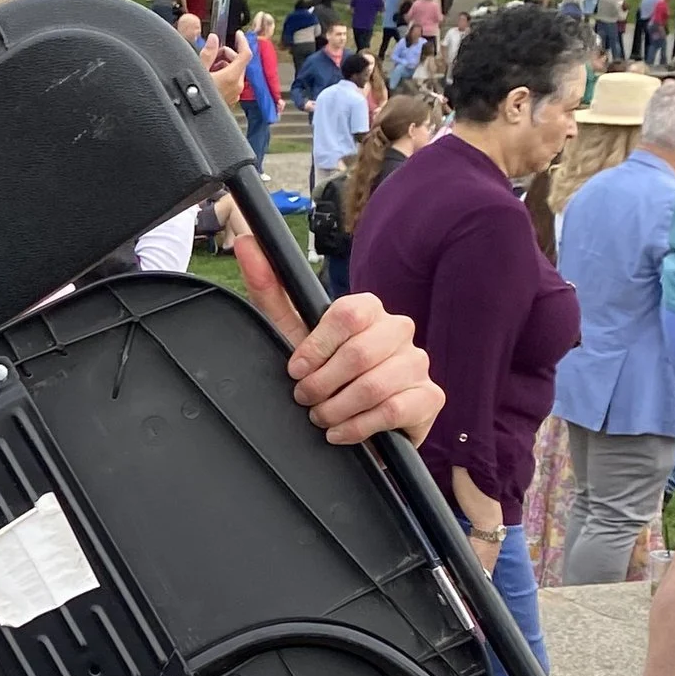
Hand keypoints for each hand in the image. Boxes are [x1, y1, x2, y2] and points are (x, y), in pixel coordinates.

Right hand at [200, 34, 246, 111]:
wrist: (197, 121)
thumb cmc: (197, 98)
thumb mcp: (199, 71)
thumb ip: (208, 53)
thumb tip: (213, 39)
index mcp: (232, 76)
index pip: (245, 53)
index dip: (242, 41)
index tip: (238, 34)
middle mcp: (237, 85)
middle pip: (239, 62)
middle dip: (227, 54)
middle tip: (213, 55)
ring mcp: (235, 93)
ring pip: (235, 72)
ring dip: (224, 65)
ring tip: (208, 68)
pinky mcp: (230, 100)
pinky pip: (231, 82)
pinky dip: (224, 76)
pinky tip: (210, 78)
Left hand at [231, 230, 443, 445]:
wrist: (351, 423)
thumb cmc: (323, 374)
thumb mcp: (291, 335)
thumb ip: (269, 291)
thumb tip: (245, 243)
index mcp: (368, 309)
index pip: (347, 315)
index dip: (315, 348)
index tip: (296, 369)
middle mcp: (398, 329)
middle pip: (359, 354)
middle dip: (321, 385)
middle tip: (306, 400)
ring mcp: (418, 362)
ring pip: (374, 386)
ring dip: (336, 409)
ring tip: (322, 417)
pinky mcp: (430, 397)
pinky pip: (393, 411)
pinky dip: (358, 427)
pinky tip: (341, 432)